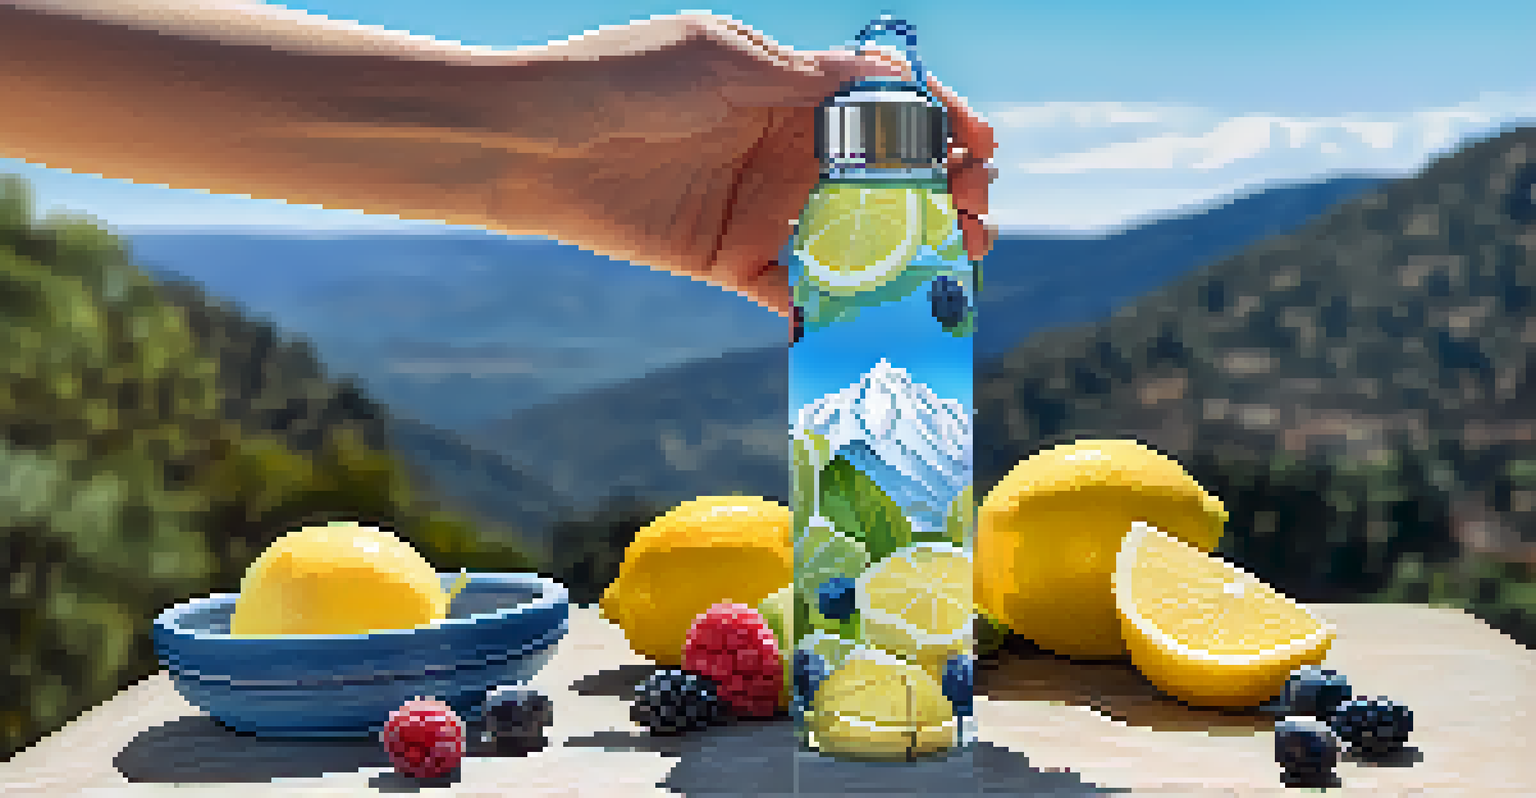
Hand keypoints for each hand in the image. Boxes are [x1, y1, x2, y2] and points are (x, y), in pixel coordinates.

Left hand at [538, 14, 997, 320]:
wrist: (532, 145)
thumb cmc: (618, 80)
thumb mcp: (719, 61)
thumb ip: (802, 80)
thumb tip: (892, 79)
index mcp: (792, 92)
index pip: (888, 108)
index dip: (943, 124)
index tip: (982, 149)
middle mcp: (789, 152)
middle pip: (890, 176)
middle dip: (946, 194)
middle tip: (978, 220)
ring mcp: (766, 209)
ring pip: (858, 236)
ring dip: (914, 254)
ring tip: (955, 269)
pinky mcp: (734, 262)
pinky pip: (797, 293)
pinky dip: (838, 312)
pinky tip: (882, 321)